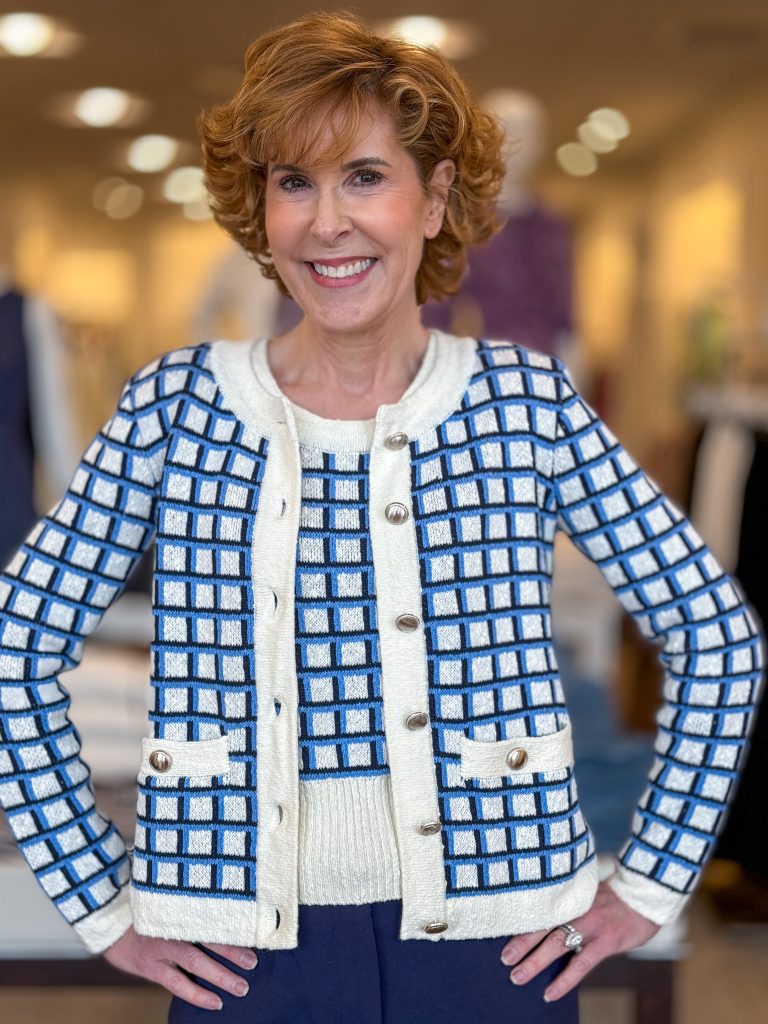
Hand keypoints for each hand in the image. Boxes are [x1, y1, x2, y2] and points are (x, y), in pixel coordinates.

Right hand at [103, 925, 257, 1010]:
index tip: (254, 930)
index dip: (233, 924)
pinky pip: (177, 984)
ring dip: (220, 975)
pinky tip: (214, 1002)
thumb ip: (190, 911)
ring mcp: (162, 948)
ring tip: (241, 987)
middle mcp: (174, 927)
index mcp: (181, 910)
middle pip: (209, 939)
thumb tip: (222, 916)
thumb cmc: (146, 914)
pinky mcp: (152, 967)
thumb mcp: (168, 904)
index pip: (212, 917)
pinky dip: (197, 994)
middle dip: (233, 952)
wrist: (111, 925)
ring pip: (196, 962)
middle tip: (253, 963)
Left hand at [499, 881, 659, 1001]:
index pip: (539, 909)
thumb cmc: (613, 898)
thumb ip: (567, 905)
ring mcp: (589, 926)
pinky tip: (550, 993)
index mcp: (567, 897)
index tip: (500, 932)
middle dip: (520, 944)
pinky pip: (580, 964)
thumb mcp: (586, 894)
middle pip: (541, 927)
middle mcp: (574, 909)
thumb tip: (545, 920)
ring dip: (534, 962)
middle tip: (503, 959)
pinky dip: (564, 980)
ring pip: (555, 945)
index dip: (520, 922)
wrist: (644, 896)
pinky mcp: (604, 942)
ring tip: (517, 977)